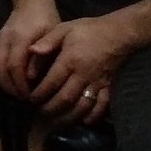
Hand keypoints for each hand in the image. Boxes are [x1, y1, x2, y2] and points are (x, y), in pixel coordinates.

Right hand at [0, 0, 60, 99]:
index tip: (30, 96)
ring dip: (1, 83)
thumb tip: (31, 77)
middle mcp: (5, 40)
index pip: (14, 66)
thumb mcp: (52, 36)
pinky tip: (6, 82)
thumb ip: (42, 55)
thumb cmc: (46, 20)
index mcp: (20, 38)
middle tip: (23, 98)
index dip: (20, 83)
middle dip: (10, 87)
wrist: (31, 3)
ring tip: (14, 92)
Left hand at [28, 13, 142, 123]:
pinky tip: (84, 121)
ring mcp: (98, 82)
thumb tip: (31, 51)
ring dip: (69, 116)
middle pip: (66, 97)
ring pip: (83, 105)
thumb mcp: (64, 28)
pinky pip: (103, 104)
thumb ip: (47, 41)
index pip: (52, 81)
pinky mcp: (109, 86)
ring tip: (56, 122)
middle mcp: (84, 74)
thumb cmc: (89, 29)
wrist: (119, 33)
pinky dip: (94, 115)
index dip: (40, 92)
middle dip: (51, 108)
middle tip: (39, 113)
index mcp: (71, 60)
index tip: (30, 99)